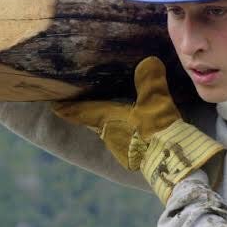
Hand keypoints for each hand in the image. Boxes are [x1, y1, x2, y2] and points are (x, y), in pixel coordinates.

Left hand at [53, 56, 224, 202]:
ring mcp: (121, 149)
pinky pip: (124, 140)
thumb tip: (149, 60)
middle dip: (88, 113)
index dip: (67, 107)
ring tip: (111, 112)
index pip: (81, 111)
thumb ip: (151, 81)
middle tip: (83, 102)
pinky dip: (125, 131)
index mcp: (107, 119)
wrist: (173, 165)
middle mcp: (109, 135)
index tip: (54, 105)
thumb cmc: (156, 130)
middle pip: (93, 121)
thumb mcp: (155, 101)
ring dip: (108, 122)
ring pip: (109, 131)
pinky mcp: (135, 157)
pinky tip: (134, 128)